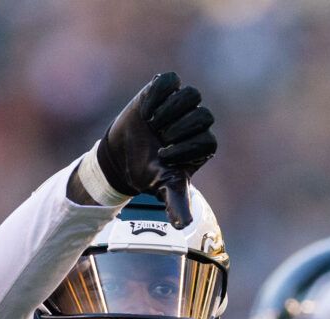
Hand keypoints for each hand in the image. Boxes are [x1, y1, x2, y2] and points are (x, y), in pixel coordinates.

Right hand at [93, 71, 217, 226]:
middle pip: (203, 115)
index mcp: (203, 145)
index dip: (184, 149)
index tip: (163, 157)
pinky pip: (170, 81)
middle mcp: (196, 123)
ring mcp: (182, 104)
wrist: (122, 156)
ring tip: (152, 125)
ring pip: (191, 95)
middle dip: (178, 130)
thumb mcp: (162, 188)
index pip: (207, 140)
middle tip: (159, 140)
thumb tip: (183, 227)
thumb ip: (176, 203)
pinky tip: (146, 111)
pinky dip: (157, 94)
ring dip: (169, 111)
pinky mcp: (165, 89)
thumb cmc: (147, 172)